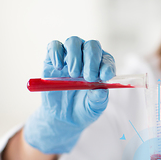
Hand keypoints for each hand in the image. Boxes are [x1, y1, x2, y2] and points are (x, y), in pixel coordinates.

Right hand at [24, 36, 115, 153]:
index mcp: (102, 68)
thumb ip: (99, 98)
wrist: (64, 117)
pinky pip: (54, 46)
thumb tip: (100, 89)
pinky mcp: (52, 59)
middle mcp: (87, 58)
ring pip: (74, 42)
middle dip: (91, 60)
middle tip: (88, 77)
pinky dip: (56, 53)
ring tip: (73, 74)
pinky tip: (59, 67)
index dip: (107, 66)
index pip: (107, 59)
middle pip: (92, 46)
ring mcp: (70, 57)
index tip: (104, 77)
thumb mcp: (95, 107)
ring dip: (75, 56)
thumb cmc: (84, 109)